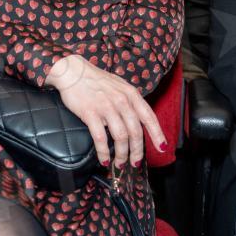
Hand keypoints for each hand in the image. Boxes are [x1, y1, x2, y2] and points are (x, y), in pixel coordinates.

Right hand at [47, 55, 166, 169]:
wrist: (73, 72)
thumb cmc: (96, 80)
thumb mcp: (120, 86)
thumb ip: (130, 101)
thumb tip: (138, 119)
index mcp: (131, 94)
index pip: (149, 117)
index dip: (157, 134)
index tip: (162, 148)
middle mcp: (122, 101)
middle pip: (135, 131)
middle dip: (137, 151)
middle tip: (135, 163)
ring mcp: (106, 107)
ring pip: (121, 137)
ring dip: (122, 155)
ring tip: (120, 163)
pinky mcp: (90, 113)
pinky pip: (100, 138)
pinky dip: (103, 152)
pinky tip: (104, 159)